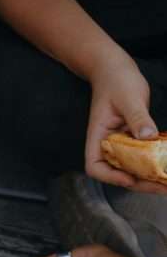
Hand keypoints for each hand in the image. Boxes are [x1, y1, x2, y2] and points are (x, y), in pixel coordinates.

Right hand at [85, 52, 166, 193]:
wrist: (115, 69)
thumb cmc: (116, 80)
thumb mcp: (129, 98)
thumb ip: (138, 118)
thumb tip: (148, 137)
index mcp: (97, 137)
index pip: (95, 166)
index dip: (111, 177)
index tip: (129, 178)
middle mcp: (107, 144)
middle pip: (117, 172)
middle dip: (140, 183)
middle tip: (163, 187)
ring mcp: (120, 143)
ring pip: (131, 167)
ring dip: (149, 177)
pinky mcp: (132, 139)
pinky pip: (142, 156)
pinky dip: (154, 163)